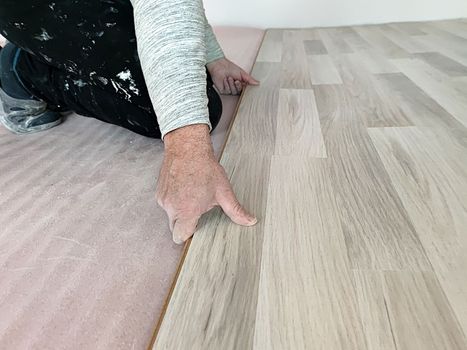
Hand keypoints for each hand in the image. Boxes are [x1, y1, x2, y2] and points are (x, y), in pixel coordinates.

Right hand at [157, 124, 256, 243]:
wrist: (187, 148)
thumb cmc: (204, 168)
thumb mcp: (224, 191)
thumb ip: (235, 210)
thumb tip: (250, 221)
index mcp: (187, 211)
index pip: (180, 236)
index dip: (189, 234)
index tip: (197, 227)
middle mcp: (172, 207)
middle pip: (175, 228)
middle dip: (185, 223)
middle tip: (197, 209)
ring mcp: (163, 199)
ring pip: (170, 215)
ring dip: (179, 210)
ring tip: (192, 195)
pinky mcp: (159, 192)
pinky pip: (165, 204)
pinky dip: (173, 200)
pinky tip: (184, 188)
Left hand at [206, 57, 258, 94]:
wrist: (220, 66)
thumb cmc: (229, 68)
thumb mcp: (242, 73)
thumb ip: (250, 79)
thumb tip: (257, 83)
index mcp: (241, 83)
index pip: (245, 89)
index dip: (245, 88)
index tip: (245, 84)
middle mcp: (235, 87)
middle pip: (240, 92)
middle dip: (238, 86)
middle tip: (236, 80)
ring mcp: (229, 90)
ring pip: (234, 92)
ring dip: (232, 84)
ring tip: (229, 78)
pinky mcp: (223, 91)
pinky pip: (228, 91)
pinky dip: (227, 85)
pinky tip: (225, 80)